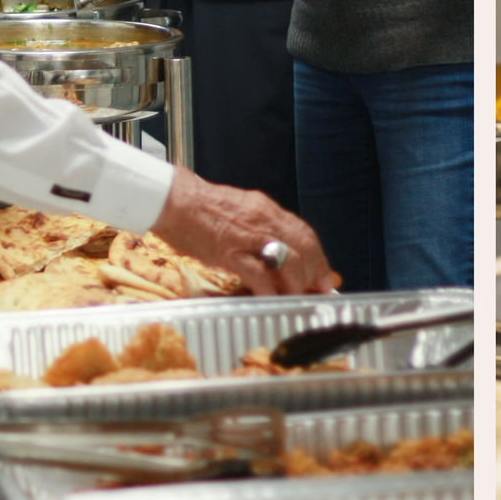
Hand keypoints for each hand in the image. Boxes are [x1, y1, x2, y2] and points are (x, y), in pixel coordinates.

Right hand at [150, 166, 336, 295]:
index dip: (319, 258)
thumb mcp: (240, 211)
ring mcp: (247, 235)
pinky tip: (271, 299)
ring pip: (287, 260)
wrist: (174, 200)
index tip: (326, 277)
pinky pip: (257, 274)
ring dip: (296, 283)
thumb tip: (279, 253)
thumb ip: (261, 228)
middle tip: (317, 292)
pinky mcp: (229, 251)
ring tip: (295, 297)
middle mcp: (263, 219)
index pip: (304, 233)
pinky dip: (269, 290)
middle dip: (315, 273)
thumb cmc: (203, 208)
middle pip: (303, 248)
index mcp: (266, 209)